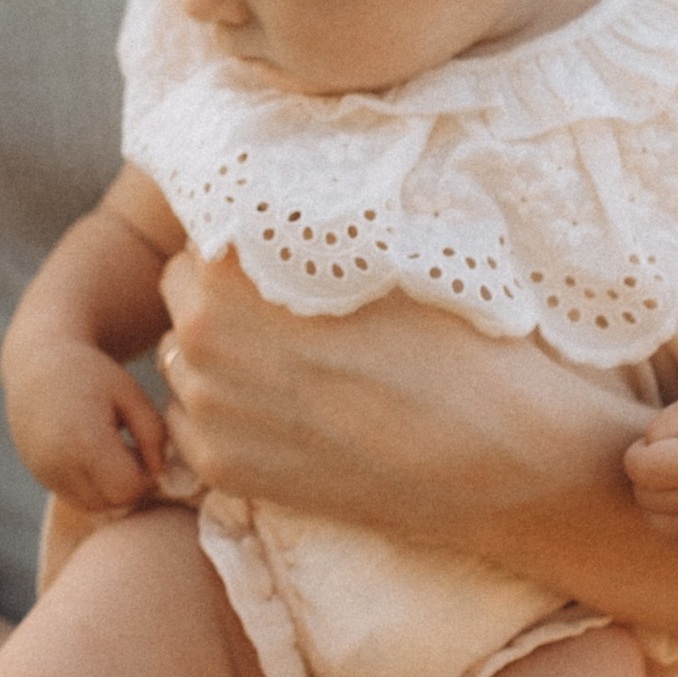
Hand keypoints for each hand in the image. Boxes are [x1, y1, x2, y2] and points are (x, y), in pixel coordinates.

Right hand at [6, 340, 166, 514]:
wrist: (38, 362)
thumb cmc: (95, 375)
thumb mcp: (132, 395)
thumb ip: (154, 435)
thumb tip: (159, 473)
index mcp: (85, 439)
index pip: (127, 488)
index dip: (145, 476)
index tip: (146, 450)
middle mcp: (59, 462)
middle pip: (110, 503)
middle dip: (129, 485)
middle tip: (134, 452)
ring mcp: (44, 472)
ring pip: (92, 506)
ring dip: (111, 489)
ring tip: (115, 453)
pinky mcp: (39, 475)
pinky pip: (75, 497)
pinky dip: (92, 486)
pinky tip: (95, 455)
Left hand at [157, 249, 639, 546]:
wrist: (493, 451)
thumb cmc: (452, 335)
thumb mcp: (378, 245)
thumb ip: (299, 228)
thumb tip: (260, 210)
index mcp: (234, 263)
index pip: (201, 234)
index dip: (244, 248)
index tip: (286, 264)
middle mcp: (202, 332)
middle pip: (184, 295)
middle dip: (223, 299)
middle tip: (293, 317)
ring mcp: (207, 406)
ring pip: (186, 361)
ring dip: (222, 358)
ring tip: (299, 369)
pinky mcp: (221, 466)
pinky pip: (192, 424)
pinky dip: (227, 418)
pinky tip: (292, 416)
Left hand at [624, 387, 677, 552]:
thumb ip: (662, 425)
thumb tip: (638, 464)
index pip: (639, 467)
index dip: (640, 450)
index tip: (661, 441)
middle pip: (644, 493)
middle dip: (650, 473)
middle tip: (676, 458)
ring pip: (652, 517)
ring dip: (658, 496)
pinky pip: (668, 533)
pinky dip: (671, 514)